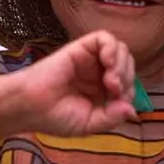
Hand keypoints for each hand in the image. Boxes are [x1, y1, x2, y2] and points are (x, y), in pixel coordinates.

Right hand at [9, 30, 137, 136]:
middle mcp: (97, 73)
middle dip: (127, 78)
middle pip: (127, 65)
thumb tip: (132, 109)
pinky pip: (104, 38)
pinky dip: (112, 47)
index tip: (118, 103)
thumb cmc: (55, 117)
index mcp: (100, 92)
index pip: (127, 84)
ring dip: (122, 65)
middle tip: (114, 91)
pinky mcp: (80, 47)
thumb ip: (112, 117)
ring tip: (110, 80)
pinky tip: (108, 61)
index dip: (129, 92)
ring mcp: (90, 59)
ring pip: (120, 50)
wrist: (31, 106)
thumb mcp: (89, 124)